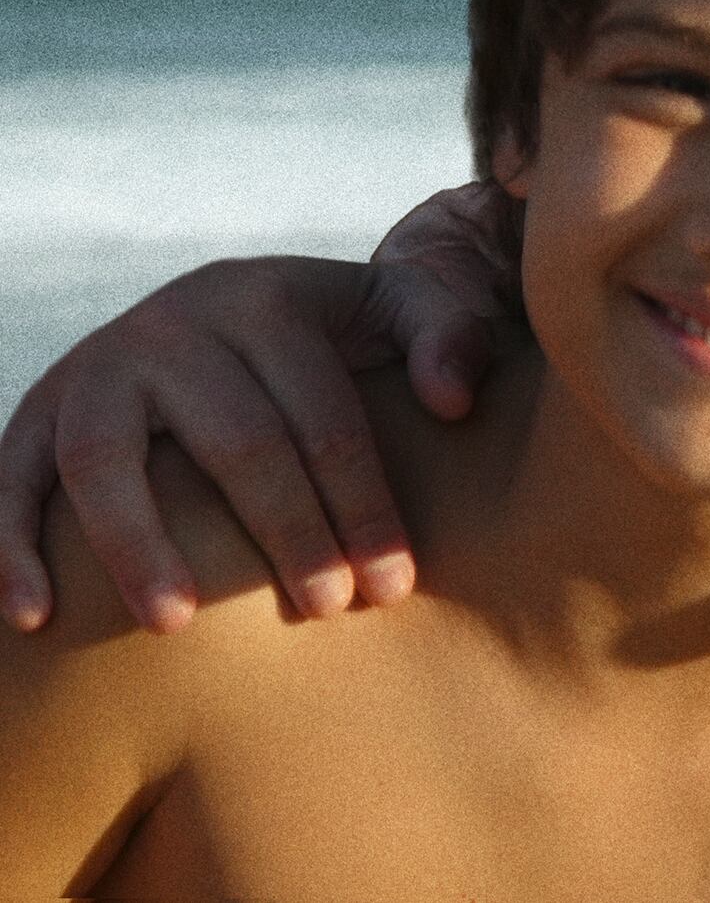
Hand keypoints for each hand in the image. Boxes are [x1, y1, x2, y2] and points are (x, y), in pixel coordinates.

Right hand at [0, 182, 512, 633]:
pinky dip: (10, 545)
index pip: (324, 416)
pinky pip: (12, 477)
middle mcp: (176, 324)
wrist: (240, 305)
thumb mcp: (406, 303)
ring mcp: (99, 365)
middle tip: (324, 610)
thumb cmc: (345, 330)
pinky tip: (32, 617)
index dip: (362, 503)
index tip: (391, 585)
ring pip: (105, 459)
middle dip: (285, 534)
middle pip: (234, 442)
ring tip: (175, 624)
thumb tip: (451, 400)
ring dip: (137, 545)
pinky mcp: (39, 409)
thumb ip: (449, 332)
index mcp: (269, 299)